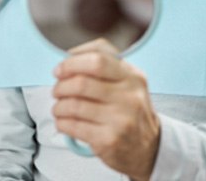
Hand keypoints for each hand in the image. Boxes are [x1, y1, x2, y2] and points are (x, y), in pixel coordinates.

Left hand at [52, 39, 159, 180]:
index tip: (60, 69)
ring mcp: (120, 119)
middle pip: (82, 83)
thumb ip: (104, 64)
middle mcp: (129, 96)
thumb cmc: (130, 110)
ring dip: (59, 106)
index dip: (72, 63)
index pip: (98, 59)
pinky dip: (61, 122)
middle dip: (61, 86)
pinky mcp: (109, 140)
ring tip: (59, 108)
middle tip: (57, 90)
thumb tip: (70, 57)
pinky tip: (63, 122)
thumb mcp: (128, 81)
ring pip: (74, 105)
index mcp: (132, 76)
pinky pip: (74, 126)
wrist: (148, 148)